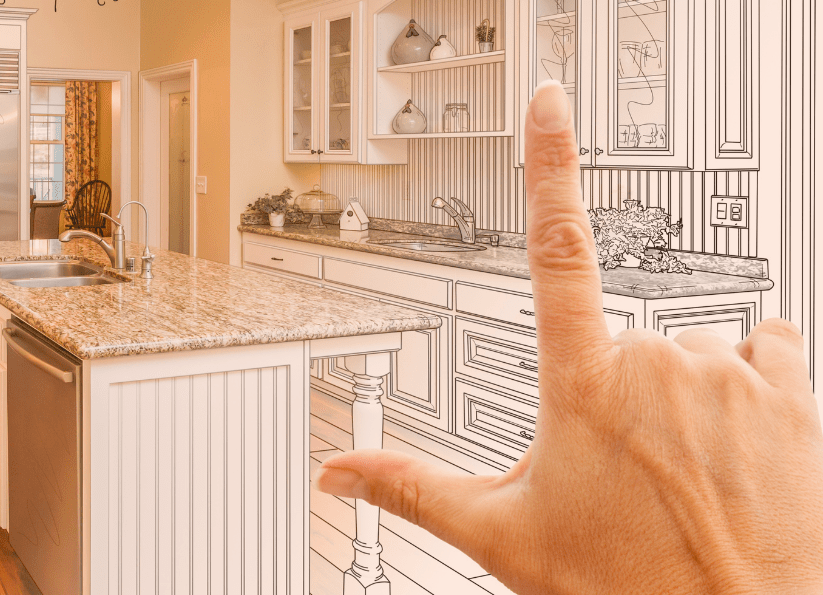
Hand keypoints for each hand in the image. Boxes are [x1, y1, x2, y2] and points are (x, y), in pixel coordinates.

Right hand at [312, 81, 822, 593]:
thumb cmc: (627, 586)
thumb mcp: (503, 536)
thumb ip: (413, 489)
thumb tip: (338, 474)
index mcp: (582, 384)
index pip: (555, 248)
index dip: (549, 165)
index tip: (550, 104)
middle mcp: (660, 363)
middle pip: (628, 338)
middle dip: (623, 389)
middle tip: (623, 468)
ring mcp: (731, 374)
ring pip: (698, 348)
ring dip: (690, 392)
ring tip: (686, 469)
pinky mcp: (796, 396)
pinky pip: (773, 348)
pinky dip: (755, 382)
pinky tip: (743, 441)